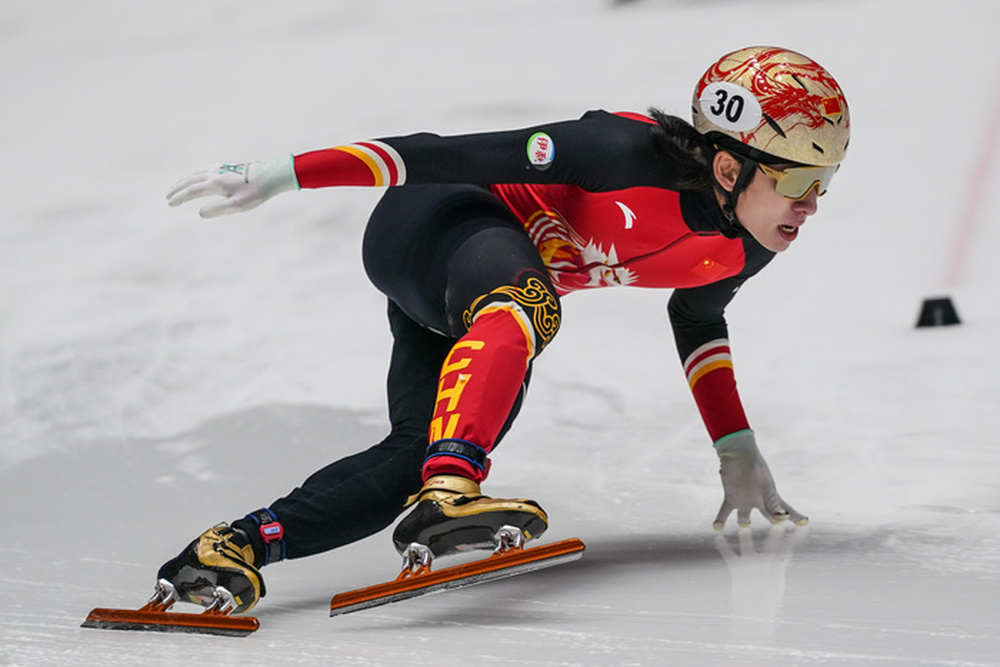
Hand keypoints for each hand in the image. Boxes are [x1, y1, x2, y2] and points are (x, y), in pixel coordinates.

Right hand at [166, 157, 298, 217]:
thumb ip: (218, 209)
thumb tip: (199, 212)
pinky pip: (205, 168)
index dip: (179, 198)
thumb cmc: (256, 193)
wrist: (272, 174)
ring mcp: (220, 168)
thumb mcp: (238, 206)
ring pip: (197, 173)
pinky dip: (195, 173)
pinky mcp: (227, 166)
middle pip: (190, 180)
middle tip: (168, 196)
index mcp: (215, 184)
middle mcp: (215, 173)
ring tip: (178, 186)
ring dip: (185, 180)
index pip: (192, 192)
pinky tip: (197, 176)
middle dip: (178, 188)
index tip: (170, 203)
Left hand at [712, 430, 806, 529]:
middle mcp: (759, 501)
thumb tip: (782, 519)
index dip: (795, 517)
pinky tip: (716, 528)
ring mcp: (745, 500)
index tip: (804, 521)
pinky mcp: (732, 497)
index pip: (787, 510)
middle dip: (775, 522)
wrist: (739, 455)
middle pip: (769, 515)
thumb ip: (772, 504)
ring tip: (743, 527)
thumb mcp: (766, 487)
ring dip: (743, 523)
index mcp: (771, 497)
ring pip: (745, 516)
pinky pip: (725, 512)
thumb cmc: (756, 468)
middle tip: (777, 530)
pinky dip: (720, 520)